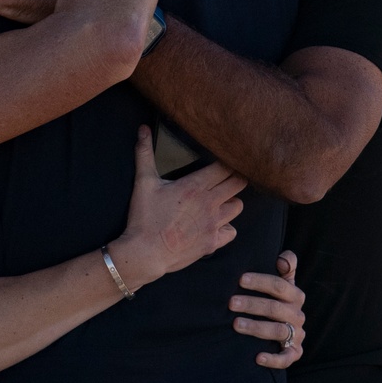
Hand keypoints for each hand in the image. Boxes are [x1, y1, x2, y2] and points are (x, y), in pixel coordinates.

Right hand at [109, 128, 246, 292]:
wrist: (146, 253)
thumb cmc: (145, 217)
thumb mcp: (143, 182)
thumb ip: (144, 154)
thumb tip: (143, 129)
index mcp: (195, 186)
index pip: (224, 167)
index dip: (226, 163)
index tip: (222, 162)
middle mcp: (210, 203)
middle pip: (238, 183)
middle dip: (234, 178)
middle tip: (224, 179)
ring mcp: (214, 224)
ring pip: (238, 206)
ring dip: (230, 202)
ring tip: (218, 201)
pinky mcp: (213, 242)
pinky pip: (232, 231)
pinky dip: (226, 228)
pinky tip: (214, 225)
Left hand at [230, 250, 305, 369]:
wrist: (286, 326)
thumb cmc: (277, 298)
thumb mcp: (283, 280)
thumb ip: (286, 265)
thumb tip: (283, 258)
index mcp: (295, 295)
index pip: (279, 286)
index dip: (260, 282)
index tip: (240, 279)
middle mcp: (298, 315)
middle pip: (275, 309)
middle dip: (252, 305)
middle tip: (230, 303)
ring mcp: (297, 334)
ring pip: (278, 331)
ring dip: (256, 328)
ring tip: (235, 324)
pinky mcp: (294, 352)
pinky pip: (287, 358)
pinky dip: (274, 359)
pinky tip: (258, 358)